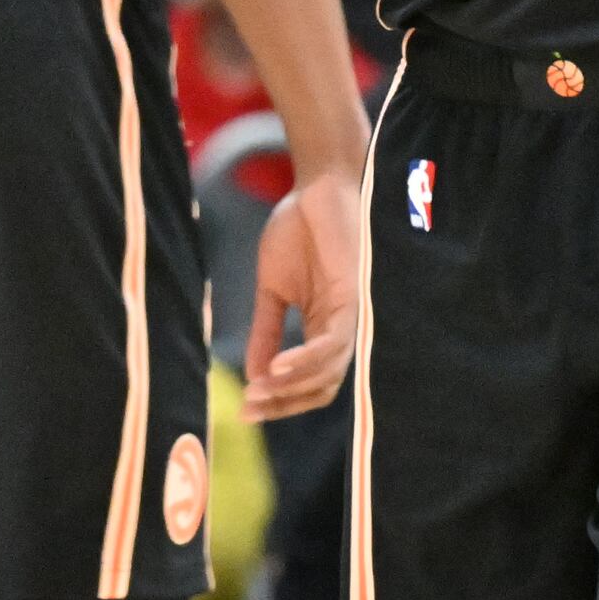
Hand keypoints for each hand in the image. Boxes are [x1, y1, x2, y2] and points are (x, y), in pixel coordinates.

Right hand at [243, 168, 361, 420]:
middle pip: (322, 387)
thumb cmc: (297, 232)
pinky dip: (305, 360)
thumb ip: (265, 332)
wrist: (315, 188)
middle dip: (285, 404)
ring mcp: (351, 317)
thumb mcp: (272, 290)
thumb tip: (254, 376)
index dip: (281, 401)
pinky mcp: (353, 299)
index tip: (245, 411)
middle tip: (249, 409)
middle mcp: (341, 330)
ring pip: (330, 372)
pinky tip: (277, 368)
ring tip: (257, 391)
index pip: (310, 383)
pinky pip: (332, 343)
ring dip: (292, 388)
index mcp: (322, 329)